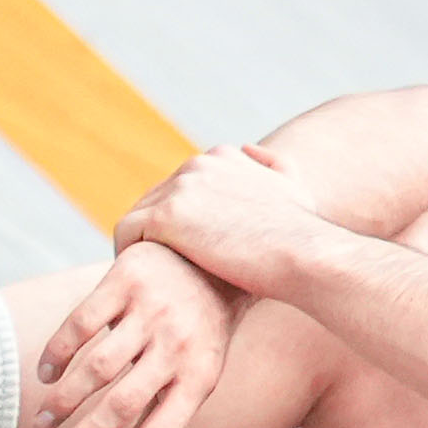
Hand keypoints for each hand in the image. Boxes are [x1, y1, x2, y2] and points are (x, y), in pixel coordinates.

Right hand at [30, 242, 233, 427]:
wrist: (212, 256)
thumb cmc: (199, 330)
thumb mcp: (199, 370)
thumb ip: (166, 408)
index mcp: (199, 376)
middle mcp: (177, 345)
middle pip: (122, 404)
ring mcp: (152, 311)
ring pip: (98, 367)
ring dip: (65, 401)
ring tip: (44, 422)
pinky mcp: (125, 279)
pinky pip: (82, 323)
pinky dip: (58, 353)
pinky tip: (45, 374)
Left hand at [115, 142, 335, 296]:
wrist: (301, 255)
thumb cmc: (300, 234)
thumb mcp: (294, 188)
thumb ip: (273, 164)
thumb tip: (246, 147)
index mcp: (222, 156)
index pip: (181, 185)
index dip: (177, 220)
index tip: (178, 250)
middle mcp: (198, 163)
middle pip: (155, 199)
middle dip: (153, 233)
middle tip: (152, 268)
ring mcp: (180, 186)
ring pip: (138, 215)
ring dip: (137, 244)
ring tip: (140, 277)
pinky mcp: (165, 215)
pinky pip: (126, 232)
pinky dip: (125, 253)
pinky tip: (136, 280)